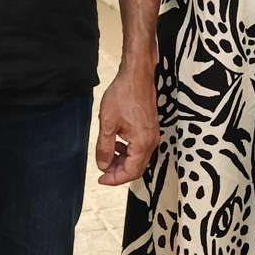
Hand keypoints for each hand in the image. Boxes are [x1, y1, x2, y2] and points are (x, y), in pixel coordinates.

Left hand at [97, 58, 160, 185]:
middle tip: (102, 170)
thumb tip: (103, 165)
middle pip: (137, 168)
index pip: (131, 172)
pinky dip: (128, 151)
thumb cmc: (124, 95)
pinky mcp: (150, 128)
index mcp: (142, 143)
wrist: (137, 75)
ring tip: (107, 156)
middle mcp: (152, 141)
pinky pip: (141, 147)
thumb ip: (105, 147)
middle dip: (119, 172)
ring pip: (139, 158)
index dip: (115, 179)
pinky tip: (117, 143)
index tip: (101, 179)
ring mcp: (153, 134)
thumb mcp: (107, 123)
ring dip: (123, 161)